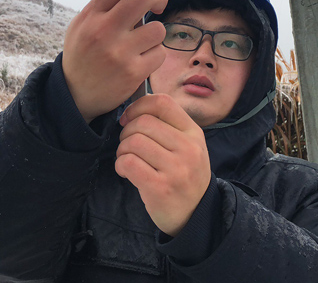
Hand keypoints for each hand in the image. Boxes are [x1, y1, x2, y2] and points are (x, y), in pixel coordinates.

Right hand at [62, 0, 167, 122]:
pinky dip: (155, 55)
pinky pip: (159, 53)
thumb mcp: (83, 24)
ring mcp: (119, 53)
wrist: (75, 95)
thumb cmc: (83, 55)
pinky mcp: (133, 73)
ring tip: (143, 42)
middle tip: (159, 3)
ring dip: (156, 33)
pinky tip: (141, 60)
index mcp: (91, 15)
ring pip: (157, 29)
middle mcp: (104, 31)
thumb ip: (105, 3)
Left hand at [115, 94, 211, 236]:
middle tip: (127, 146)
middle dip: (126, 132)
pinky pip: (129, 163)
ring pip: (134, 142)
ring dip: (122, 150)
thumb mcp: (188, 146)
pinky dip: (120, 165)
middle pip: (143, 122)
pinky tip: (126, 172)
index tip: (128, 118)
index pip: (162, 103)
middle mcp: (188, 148)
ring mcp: (176, 168)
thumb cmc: (185, 175)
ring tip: (127, 159)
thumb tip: (133, 110)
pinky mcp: (160, 187)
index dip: (138, 106)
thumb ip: (168, 127)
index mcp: (194, 132)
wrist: (196, 213)